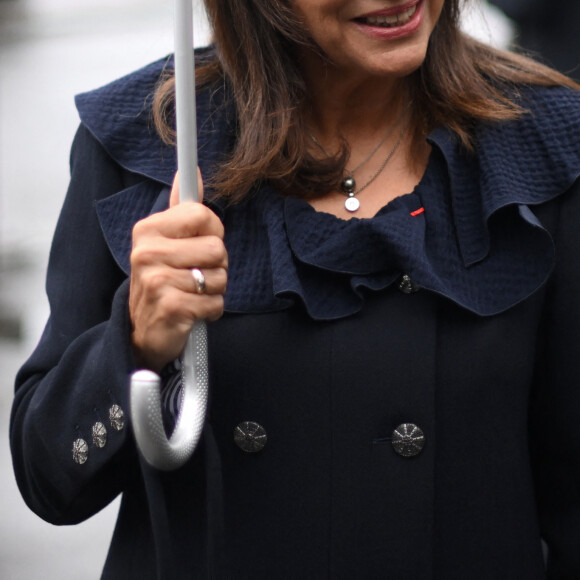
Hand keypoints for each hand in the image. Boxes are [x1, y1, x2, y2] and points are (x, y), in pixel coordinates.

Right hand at [129, 170, 227, 371]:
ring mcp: (157, 280)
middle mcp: (147, 252)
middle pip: (217, 248)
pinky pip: (216, 303)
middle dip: (216, 266)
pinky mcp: (170, 307)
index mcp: (148, 230)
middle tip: (195, 275)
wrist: (141, 331)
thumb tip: (191, 172)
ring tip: (192, 293)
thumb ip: (181, 209)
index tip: (200, 245)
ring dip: (214, 290)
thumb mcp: (164, 242)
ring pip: (220, 277)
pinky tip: (193, 311)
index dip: (212, 233)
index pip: (203, 215)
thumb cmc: (161, 281)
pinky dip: (211, 311)